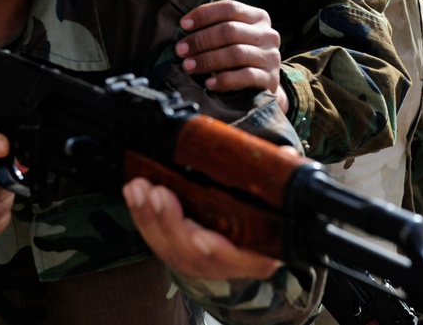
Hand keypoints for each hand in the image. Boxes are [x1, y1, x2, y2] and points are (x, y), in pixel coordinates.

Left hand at [123, 177, 281, 279]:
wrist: (245, 237)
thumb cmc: (262, 212)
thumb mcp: (276, 196)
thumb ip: (280, 177)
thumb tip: (289, 157)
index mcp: (257, 256)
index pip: (239, 259)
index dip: (220, 251)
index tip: (203, 238)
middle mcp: (225, 265)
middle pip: (194, 254)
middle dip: (173, 223)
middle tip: (160, 193)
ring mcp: (197, 262)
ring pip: (169, 247)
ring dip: (150, 216)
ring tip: (140, 188)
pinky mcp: (175, 252)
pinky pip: (153, 238)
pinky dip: (141, 215)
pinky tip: (134, 192)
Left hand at [176, 0, 286, 112]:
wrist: (263, 85)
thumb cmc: (240, 56)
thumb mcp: (234, 37)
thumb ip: (217, 27)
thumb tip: (183, 27)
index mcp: (258, 17)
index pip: (229, 8)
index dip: (204, 15)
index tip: (183, 25)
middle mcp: (268, 34)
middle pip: (230, 31)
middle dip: (201, 40)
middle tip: (180, 50)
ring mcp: (271, 56)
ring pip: (235, 53)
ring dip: (207, 60)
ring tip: (188, 66)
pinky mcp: (270, 78)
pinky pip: (245, 76)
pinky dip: (224, 80)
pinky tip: (208, 83)